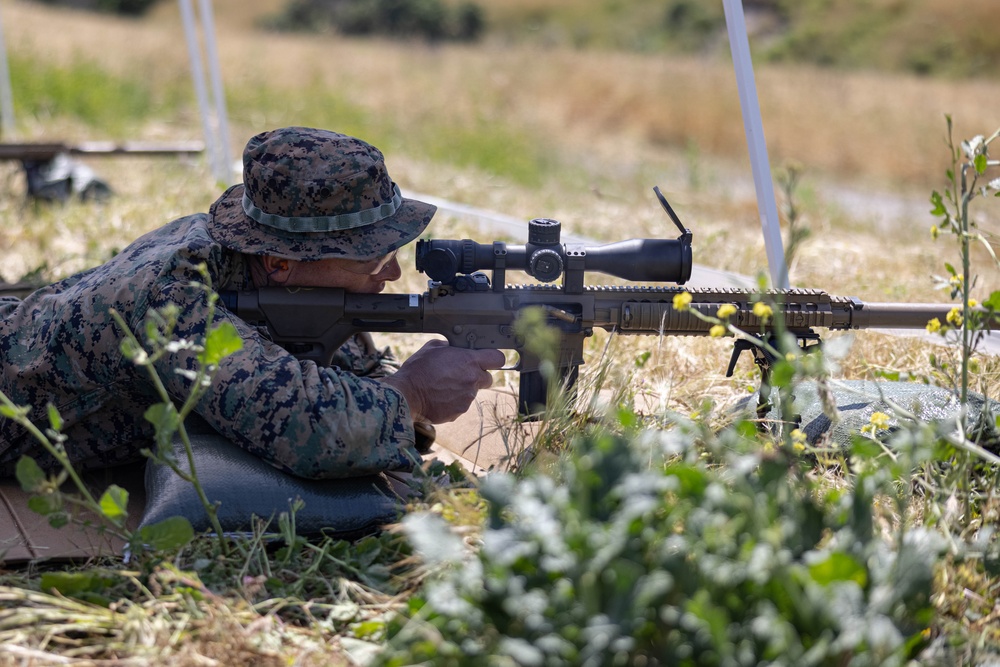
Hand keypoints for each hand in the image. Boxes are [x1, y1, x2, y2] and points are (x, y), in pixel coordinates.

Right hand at [381, 340, 504, 423]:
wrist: (407, 395)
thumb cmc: (418, 370)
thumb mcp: (432, 347)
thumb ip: (449, 346)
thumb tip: (452, 348)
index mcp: (469, 361)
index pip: (498, 358)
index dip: (493, 359)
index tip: (488, 360)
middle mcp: (472, 379)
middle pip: (488, 378)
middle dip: (478, 376)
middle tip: (461, 374)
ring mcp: (467, 397)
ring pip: (472, 392)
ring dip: (463, 389)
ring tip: (443, 386)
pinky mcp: (460, 411)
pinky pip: (461, 404)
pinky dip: (454, 401)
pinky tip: (440, 396)